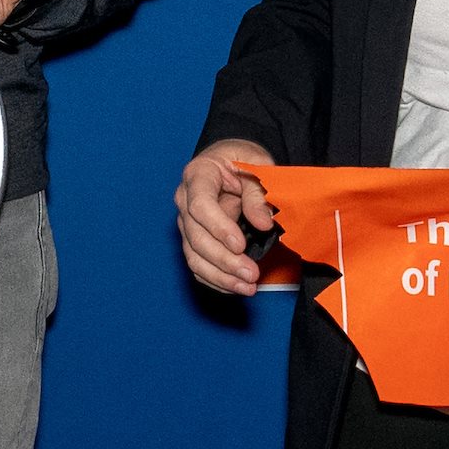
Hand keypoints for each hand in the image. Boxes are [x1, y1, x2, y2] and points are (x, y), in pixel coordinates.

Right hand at [175, 139, 277, 293]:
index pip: (200, 204)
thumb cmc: (243, 161)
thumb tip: (262, 223)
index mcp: (198, 175)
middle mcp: (185, 200)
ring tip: (248, 287)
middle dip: (223, 260)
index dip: (218, 227)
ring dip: (220, 276)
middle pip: (196, 236)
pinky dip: (216, 280)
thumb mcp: (258, 164)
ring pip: (194, 255)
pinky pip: (198, 265)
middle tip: (252, 274)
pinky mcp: (194, 240)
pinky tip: (236, 288)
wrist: (232, 164)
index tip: (240, 245)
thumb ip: (258, 192)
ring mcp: (188, 222)